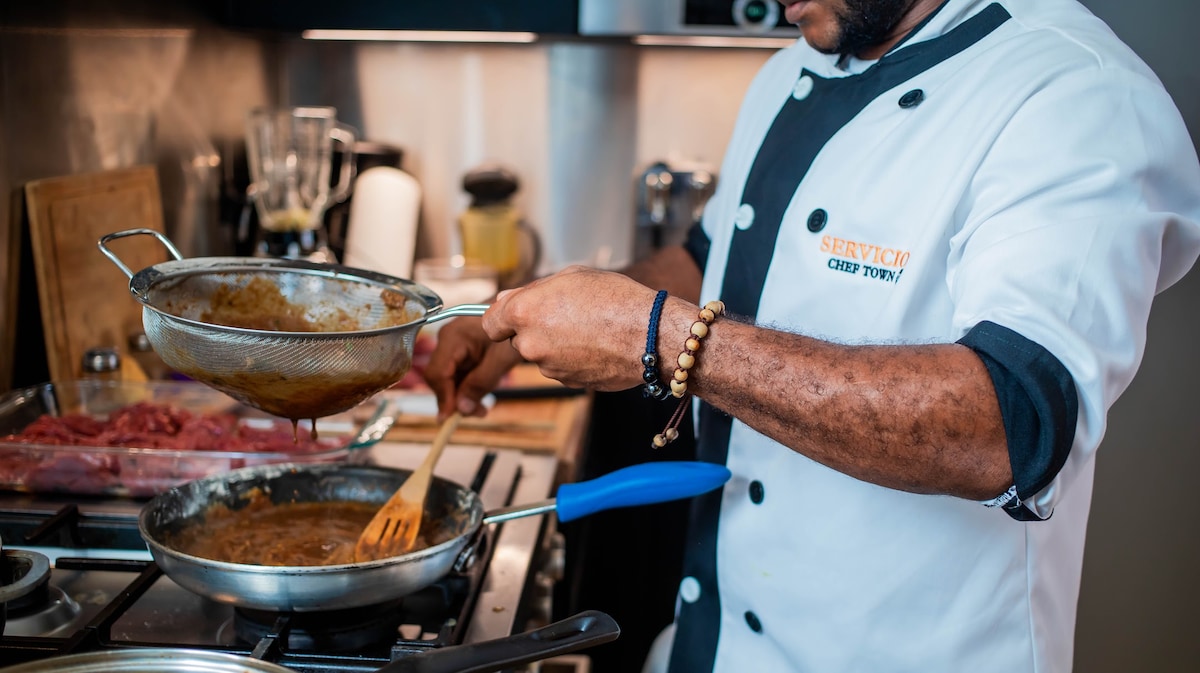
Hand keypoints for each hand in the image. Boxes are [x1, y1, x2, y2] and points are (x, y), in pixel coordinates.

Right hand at [422, 316, 523, 419]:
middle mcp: (447, 340)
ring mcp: (453, 345)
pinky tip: (482, 394)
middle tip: (478, 413)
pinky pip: (458, 373)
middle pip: (440, 378)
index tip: (453, 417)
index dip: (444, 398)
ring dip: (462, 396)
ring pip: (448, 378)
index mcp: (453, 337)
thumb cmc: (514, 327)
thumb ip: (480, 383)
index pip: (437, 373)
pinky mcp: (462, 350)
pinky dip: (467, 386)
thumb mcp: (501, 359)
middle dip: (454, 399)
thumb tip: (462, 409)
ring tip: (482, 408)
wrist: (522, 311)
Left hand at [481, 266, 655, 390]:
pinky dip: (573, 359)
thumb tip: (507, 299)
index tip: (514, 316)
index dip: (501, 319)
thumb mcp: (572, 277)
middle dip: (535, 330)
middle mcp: (531, 343)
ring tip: (589, 329)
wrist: (650, 335)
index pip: (489, 324)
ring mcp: (549, 367)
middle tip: (566, 316)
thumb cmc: (616, 299)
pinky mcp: (568, 383)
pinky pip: (562, 369)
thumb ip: (533, 290)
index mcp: (525, 312)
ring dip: (556, 345)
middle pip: (518, 340)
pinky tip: (596, 345)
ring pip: (542, 356)